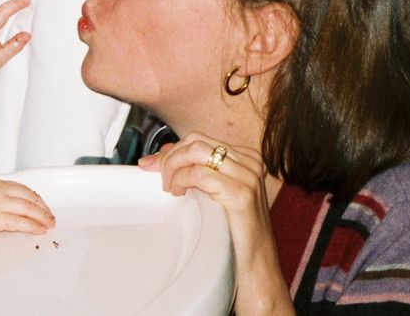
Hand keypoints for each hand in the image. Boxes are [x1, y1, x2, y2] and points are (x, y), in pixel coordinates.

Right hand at [0, 178, 55, 239]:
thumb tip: (7, 206)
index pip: (23, 189)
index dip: (36, 198)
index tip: (42, 205)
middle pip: (29, 198)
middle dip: (43, 208)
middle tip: (50, 216)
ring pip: (27, 209)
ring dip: (41, 217)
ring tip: (49, 224)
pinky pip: (18, 222)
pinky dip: (31, 226)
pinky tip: (38, 230)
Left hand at [139, 132, 293, 315]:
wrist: (258, 269)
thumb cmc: (236, 236)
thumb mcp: (216, 195)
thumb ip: (197, 172)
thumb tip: (163, 154)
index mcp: (246, 158)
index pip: (199, 140)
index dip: (171, 150)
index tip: (150, 164)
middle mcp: (250, 162)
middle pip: (196, 141)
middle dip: (169, 157)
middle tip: (156, 177)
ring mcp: (248, 176)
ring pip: (196, 151)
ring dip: (173, 166)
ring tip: (170, 188)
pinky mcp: (242, 194)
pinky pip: (200, 174)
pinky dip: (181, 179)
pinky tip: (178, 193)